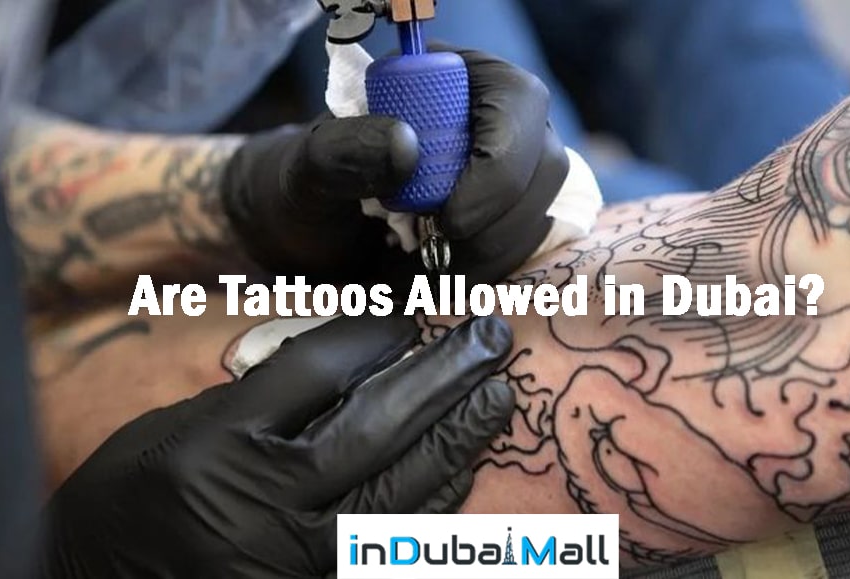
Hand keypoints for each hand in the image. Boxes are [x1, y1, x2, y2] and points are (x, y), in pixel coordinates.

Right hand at [41, 315, 514, 578]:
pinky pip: (393, 548)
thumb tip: (352, 360)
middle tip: (490, 336)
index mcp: (217, 445)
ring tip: (497, 393)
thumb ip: (259, 398)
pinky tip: (463, 465)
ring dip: (457, 437)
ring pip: (401, 493)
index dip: (373, 333)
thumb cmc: (128, 502)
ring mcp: (294, 561)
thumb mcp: (172, 429)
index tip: (407, 313)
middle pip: (375, 427)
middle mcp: (262, 504)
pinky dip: (435, 503)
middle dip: (442, 376)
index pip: (318, 371)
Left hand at [221, 47, 568, 287]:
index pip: (517, 104)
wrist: (308, 237)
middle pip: (544, 167)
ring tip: (416, 276)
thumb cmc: (305, 189)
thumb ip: (341, 152)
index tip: (448, 221)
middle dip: (494, 226)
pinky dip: (481, 279)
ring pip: (538, 217)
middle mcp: (497, 122)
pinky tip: (432, 283)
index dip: (498, 166)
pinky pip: (523, 253)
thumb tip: (406, 146)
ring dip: (485, 260)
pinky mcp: (507, 224)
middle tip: (431, 258)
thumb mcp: (306, 169)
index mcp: (457, 79)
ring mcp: (511, 175)